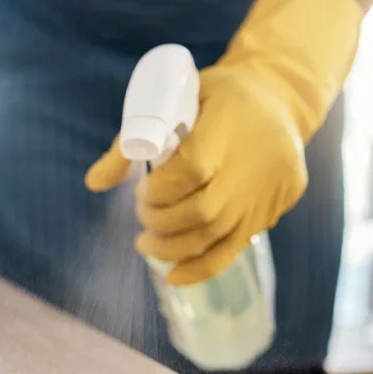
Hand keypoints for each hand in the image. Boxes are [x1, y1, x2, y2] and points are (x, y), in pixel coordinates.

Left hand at [86, 67, 307, 285]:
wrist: (280, 98)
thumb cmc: (213, 99)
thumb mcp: (174, 100)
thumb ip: (131, 141)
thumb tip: (92, 183)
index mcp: (227, 123)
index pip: (190, 169)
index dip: (158, 189)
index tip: (141, 190)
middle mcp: (254, 161)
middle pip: (202, 210)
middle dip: (161, 221)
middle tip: (143, 216)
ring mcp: (266, 190)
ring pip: (216, 234)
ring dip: (173, 248)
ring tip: (148, 244)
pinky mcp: (272, 210)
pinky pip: (235, 249)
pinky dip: (201, 268)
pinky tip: (174, 275)